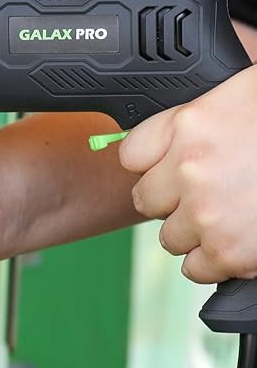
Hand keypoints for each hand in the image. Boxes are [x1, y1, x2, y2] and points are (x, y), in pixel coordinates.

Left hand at [119, 65, 256, 283]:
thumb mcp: (234, 99)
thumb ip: (194, 124)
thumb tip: (167, 143)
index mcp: (189, 125)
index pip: (130, 155)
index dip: (151, 164)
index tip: (165, 168)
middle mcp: (190, 168)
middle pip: (144, 199)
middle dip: (171, 200)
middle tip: (205, 194)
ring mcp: (207, 213)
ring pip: (168, 237)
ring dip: (192, 232)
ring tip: (227, 218)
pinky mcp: (230, 251)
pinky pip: (195, 268)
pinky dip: (213, 261)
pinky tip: (237, 241)